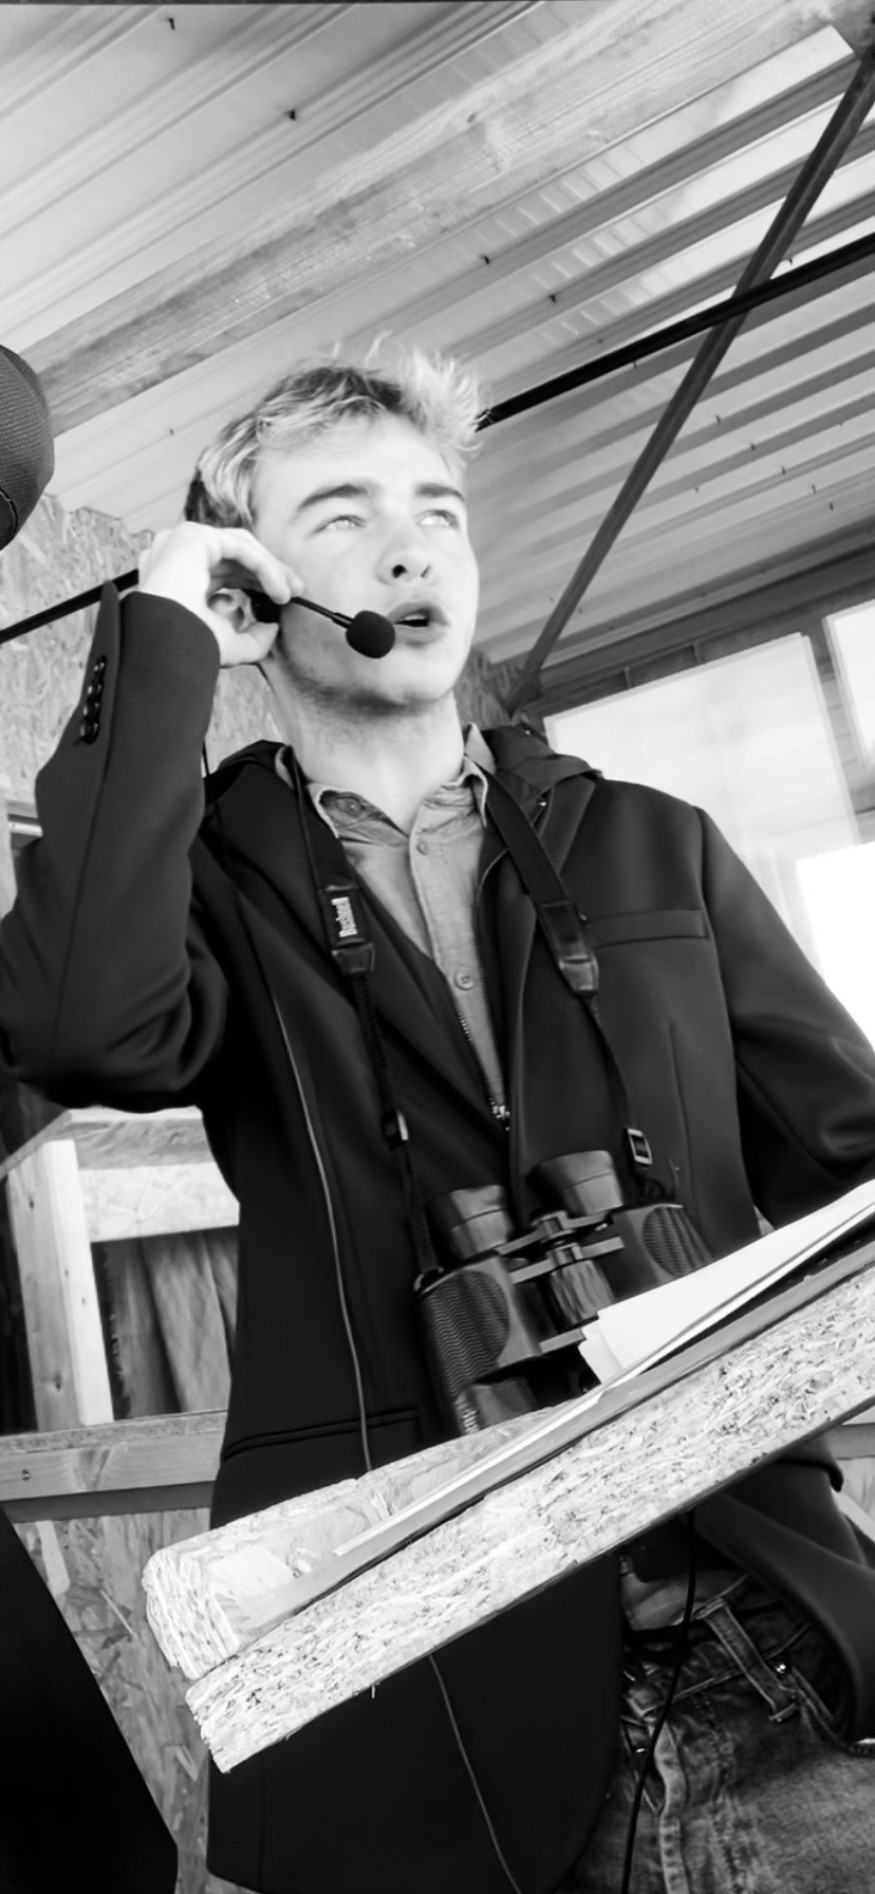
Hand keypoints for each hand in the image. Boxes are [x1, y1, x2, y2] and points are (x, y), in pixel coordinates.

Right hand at [138, 523, 299, 667]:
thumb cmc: (186, 648)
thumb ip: (252, 639)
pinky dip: (264, 566)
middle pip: (235, 555)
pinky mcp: (193, 537)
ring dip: (270, 569)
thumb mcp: (228, 645)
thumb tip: (272, 628)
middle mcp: (177, 556)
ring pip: (240, 547)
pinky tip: (278, 589)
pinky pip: (240, 547)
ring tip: (288, 592)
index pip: (224, 570)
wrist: (165, 646)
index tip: (282, 599)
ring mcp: (181, 542)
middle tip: (295, 590)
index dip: (256, 581)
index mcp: (178, 577)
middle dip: (270, 572)